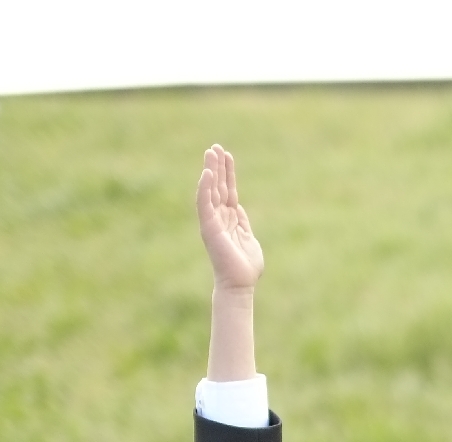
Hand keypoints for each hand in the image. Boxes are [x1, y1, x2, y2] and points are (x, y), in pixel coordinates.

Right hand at [197, 144, 263, 292]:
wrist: (240, 284)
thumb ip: (242, 223)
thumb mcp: (247, 238)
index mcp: (229, 219)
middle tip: (216, 146)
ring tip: (211, 152)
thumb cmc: (245, 267)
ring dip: (210, 171)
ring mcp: (213, 221)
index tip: (227, 155)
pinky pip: (204, 203)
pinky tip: (207, 173)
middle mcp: (218, 218)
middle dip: (217, 166)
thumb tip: (239, 209)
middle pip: (218, 186)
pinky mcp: (209, 227)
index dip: (227, 173)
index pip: (228, 191)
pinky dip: (205, 188)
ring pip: (210, 191)